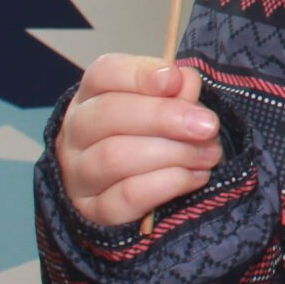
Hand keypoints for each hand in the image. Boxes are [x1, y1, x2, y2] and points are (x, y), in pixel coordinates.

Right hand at [54, 53, 222, 227]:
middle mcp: (76, 132)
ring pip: (114, 157)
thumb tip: (184, 82)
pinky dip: (166, 185)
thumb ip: (178, 90)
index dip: (139, 74)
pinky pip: (125, 198)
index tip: (174, 80)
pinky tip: (195, 177)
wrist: (132, 190)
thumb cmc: (155, 133)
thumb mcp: (168, 104)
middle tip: (208, 126)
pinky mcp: (92, 210)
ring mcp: (78, 173)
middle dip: (164, 117)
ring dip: (172, 154)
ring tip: (208, 155)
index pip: (104, 73)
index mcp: (93, 95)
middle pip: (109, 114)